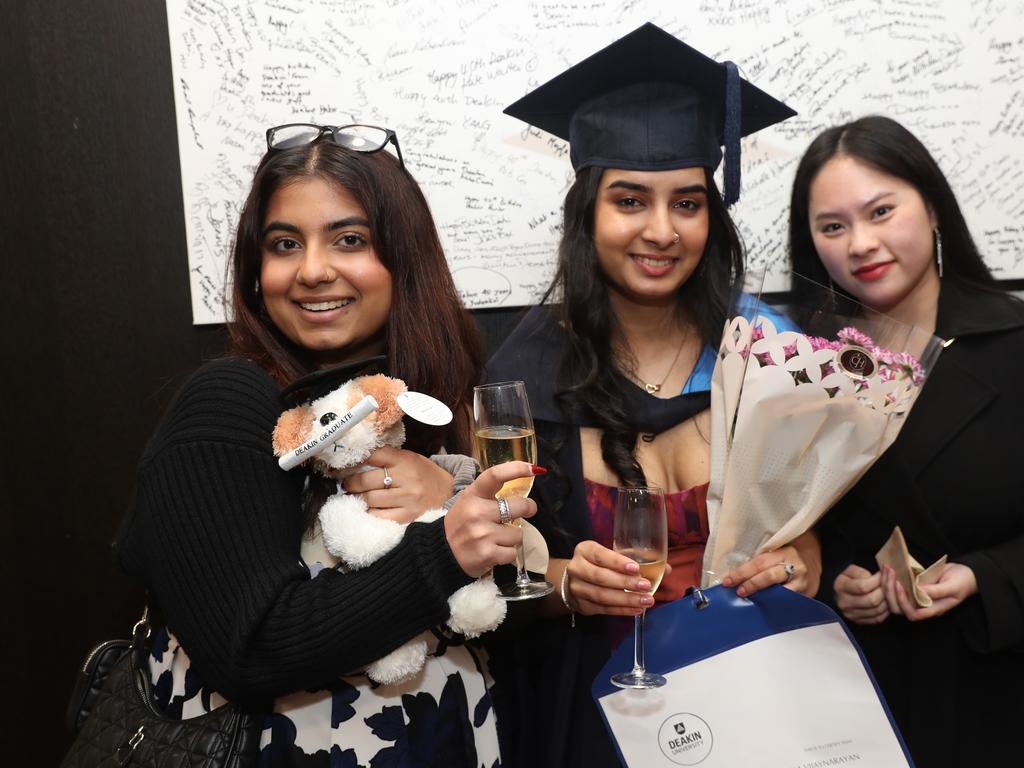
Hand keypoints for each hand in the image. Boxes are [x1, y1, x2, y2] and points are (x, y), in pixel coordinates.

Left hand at [342, 446, 452, 523]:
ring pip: (369, 499)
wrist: (450, 494)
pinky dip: (369, 513)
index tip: (346, 465)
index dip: (356, 459)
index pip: (374, 455)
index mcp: (406, 460)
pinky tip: (367, 510)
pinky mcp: (407, 517)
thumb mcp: (412, 459)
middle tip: (347, 484)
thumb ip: (389, 458)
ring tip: (355, 497)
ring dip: (358, 499)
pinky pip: (378, 516)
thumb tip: (359, 461)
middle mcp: (406, 478)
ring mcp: (406, 499)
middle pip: (366, 480)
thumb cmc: (426, 476)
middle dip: (351, 483)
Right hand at [444, 461, 536, 577]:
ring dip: (511, 537)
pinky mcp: (487, 554)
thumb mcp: (469, 501)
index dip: (517, 469)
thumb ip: (491, 493)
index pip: (495, 475)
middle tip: (524, 511)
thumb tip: (524, 479)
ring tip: (495, 538)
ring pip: (518, 533)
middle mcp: (476, 512)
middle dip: (527, 509)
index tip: (534, 469)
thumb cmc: (462, 524)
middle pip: (519, 506)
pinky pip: (513, 552)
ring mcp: (482, 534)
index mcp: (473, 494)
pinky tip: (493, 551)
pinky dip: (507, 553)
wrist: (442, 553)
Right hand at [562, 541, 657, 617]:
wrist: (575, 580)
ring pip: (602, 596)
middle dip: (625, 583)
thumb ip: (637, 559)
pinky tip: (636, 610)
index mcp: (585, 550)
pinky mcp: (582, 605)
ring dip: (626, 600)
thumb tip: (667, 569)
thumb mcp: (612, 555)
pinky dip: (622, 610)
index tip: (636, 568)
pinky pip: (604, 609)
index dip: (617, 562)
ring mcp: (577, 588)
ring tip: (646, 601)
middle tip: (646, 586)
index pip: (600, 555)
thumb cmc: (600, 564)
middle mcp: (577, 568)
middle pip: (600, 577)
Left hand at [722, 529, 820, 597]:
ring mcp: (802, 582)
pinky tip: (765, 608)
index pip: (760, 562)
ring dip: (763, 598)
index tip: (728, 580)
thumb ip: (761, 561)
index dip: (742, 572)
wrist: (813, 559)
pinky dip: (776, 605)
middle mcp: (795, 567)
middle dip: (751, 585)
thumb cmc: (788, 554)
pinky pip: (789, 602)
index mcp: (784, 553)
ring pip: (780, 592)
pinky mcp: (807, 595)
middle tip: (738, 591)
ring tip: (749, 601)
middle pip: (769, 577)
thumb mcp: (776, 551)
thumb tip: (736, 575)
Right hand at [833, 565, 888, 624]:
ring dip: (887, 601)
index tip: (883, 573)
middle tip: (889, 583)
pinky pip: (878, 618)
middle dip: (885, 591)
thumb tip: (877, 578)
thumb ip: (862, 572)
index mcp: (840, 587)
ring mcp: (851, 614)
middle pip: (872, 601)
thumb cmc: (847, 578)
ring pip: (877, 610)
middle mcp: (844, 603)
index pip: (863, 586)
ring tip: (889, 592)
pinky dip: (886, 610)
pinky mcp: (859, 622)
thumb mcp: (850, 570)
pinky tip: (886, 601)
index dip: (877, 580)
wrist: (838, 592)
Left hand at [881, 562, 976, 620]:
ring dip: (889, 586)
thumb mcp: (953, 586)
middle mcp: (924, 606)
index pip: (914, 614)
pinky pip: (901, 588)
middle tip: (889, 575)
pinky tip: (891, 568)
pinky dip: (893, 580)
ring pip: (897, 598)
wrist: (967, 573)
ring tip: (888, 570)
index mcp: (935, 609)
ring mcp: (919, 597)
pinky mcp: (916, 588)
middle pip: (901, 608)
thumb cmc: (963, 581)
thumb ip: (937, 591)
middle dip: (891, 593)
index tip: (899, 586)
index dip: (904, 603)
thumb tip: (919, 591)